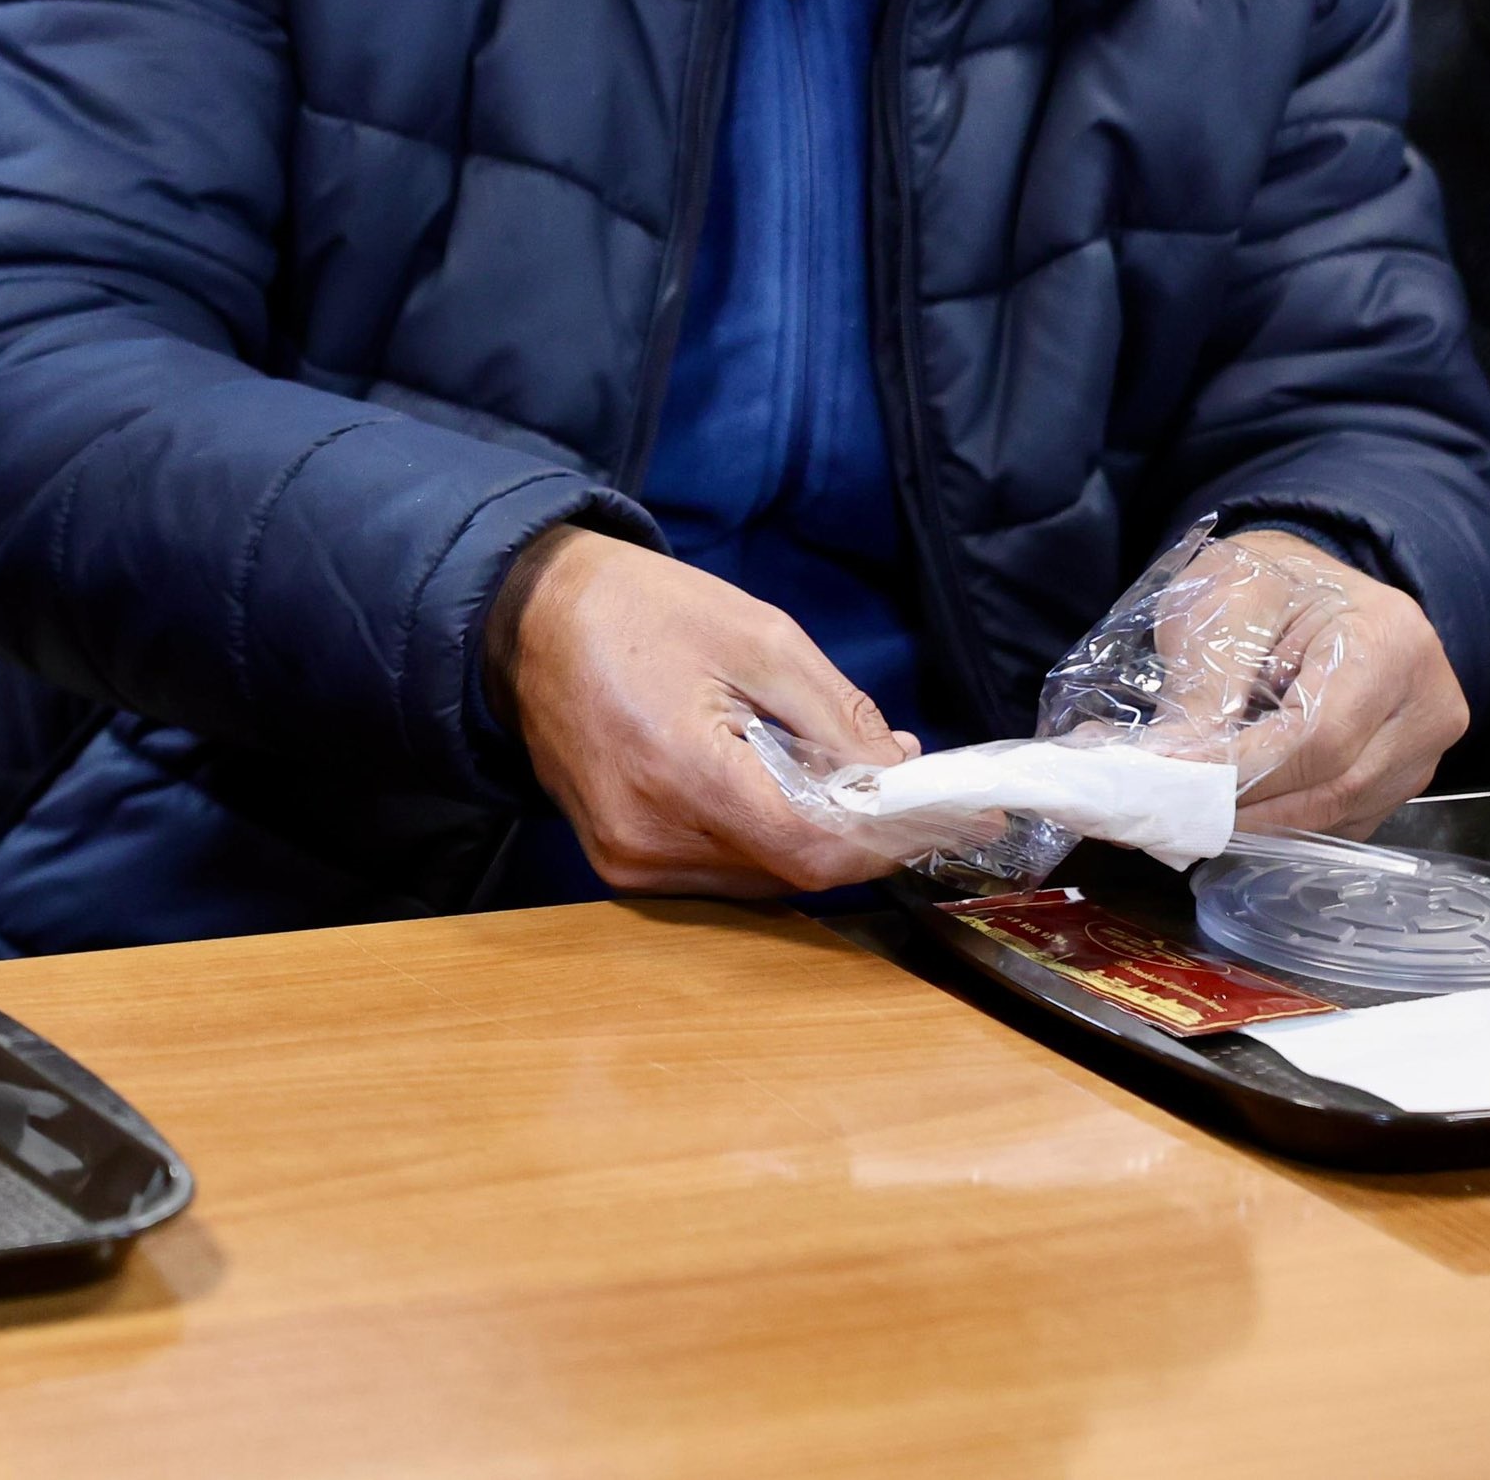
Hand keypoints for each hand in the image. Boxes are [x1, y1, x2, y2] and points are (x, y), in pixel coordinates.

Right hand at [497, 527, 920, 895]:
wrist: (524, 618)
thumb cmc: (636, 611)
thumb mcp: (757, 636)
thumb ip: (836, 714)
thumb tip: (900, 774)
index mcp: (680, 773)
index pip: (814, 848)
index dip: (896, 838)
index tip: (965, 814)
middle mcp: (648, 838)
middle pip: (794, 871)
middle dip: (865, 832)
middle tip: (908, 779)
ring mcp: (627, 859)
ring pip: (762, 879)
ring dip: (817, 838)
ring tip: (844, 775)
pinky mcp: (619, 861)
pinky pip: (721, 872)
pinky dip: (767, 839)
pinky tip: (782, 790)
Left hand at [1197, 532, 1468, 836]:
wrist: (1308, 580)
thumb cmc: (1268, 579)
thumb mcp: (1226, 603)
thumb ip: (1207, 684)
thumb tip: (1177, 762)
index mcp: (1390, 641)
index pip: (1321, 736)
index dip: (1247, 770)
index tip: (1180, 781)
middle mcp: (1428, 701)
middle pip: (1338, 785)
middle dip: (1251, 805)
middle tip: (1177, 807)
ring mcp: (1425, 744)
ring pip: (1343, 811)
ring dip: (1266, 819)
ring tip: (1198, 806)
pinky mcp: (1408, 772)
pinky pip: (1349, 817)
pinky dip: (1291, 819)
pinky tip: (1243, 805)